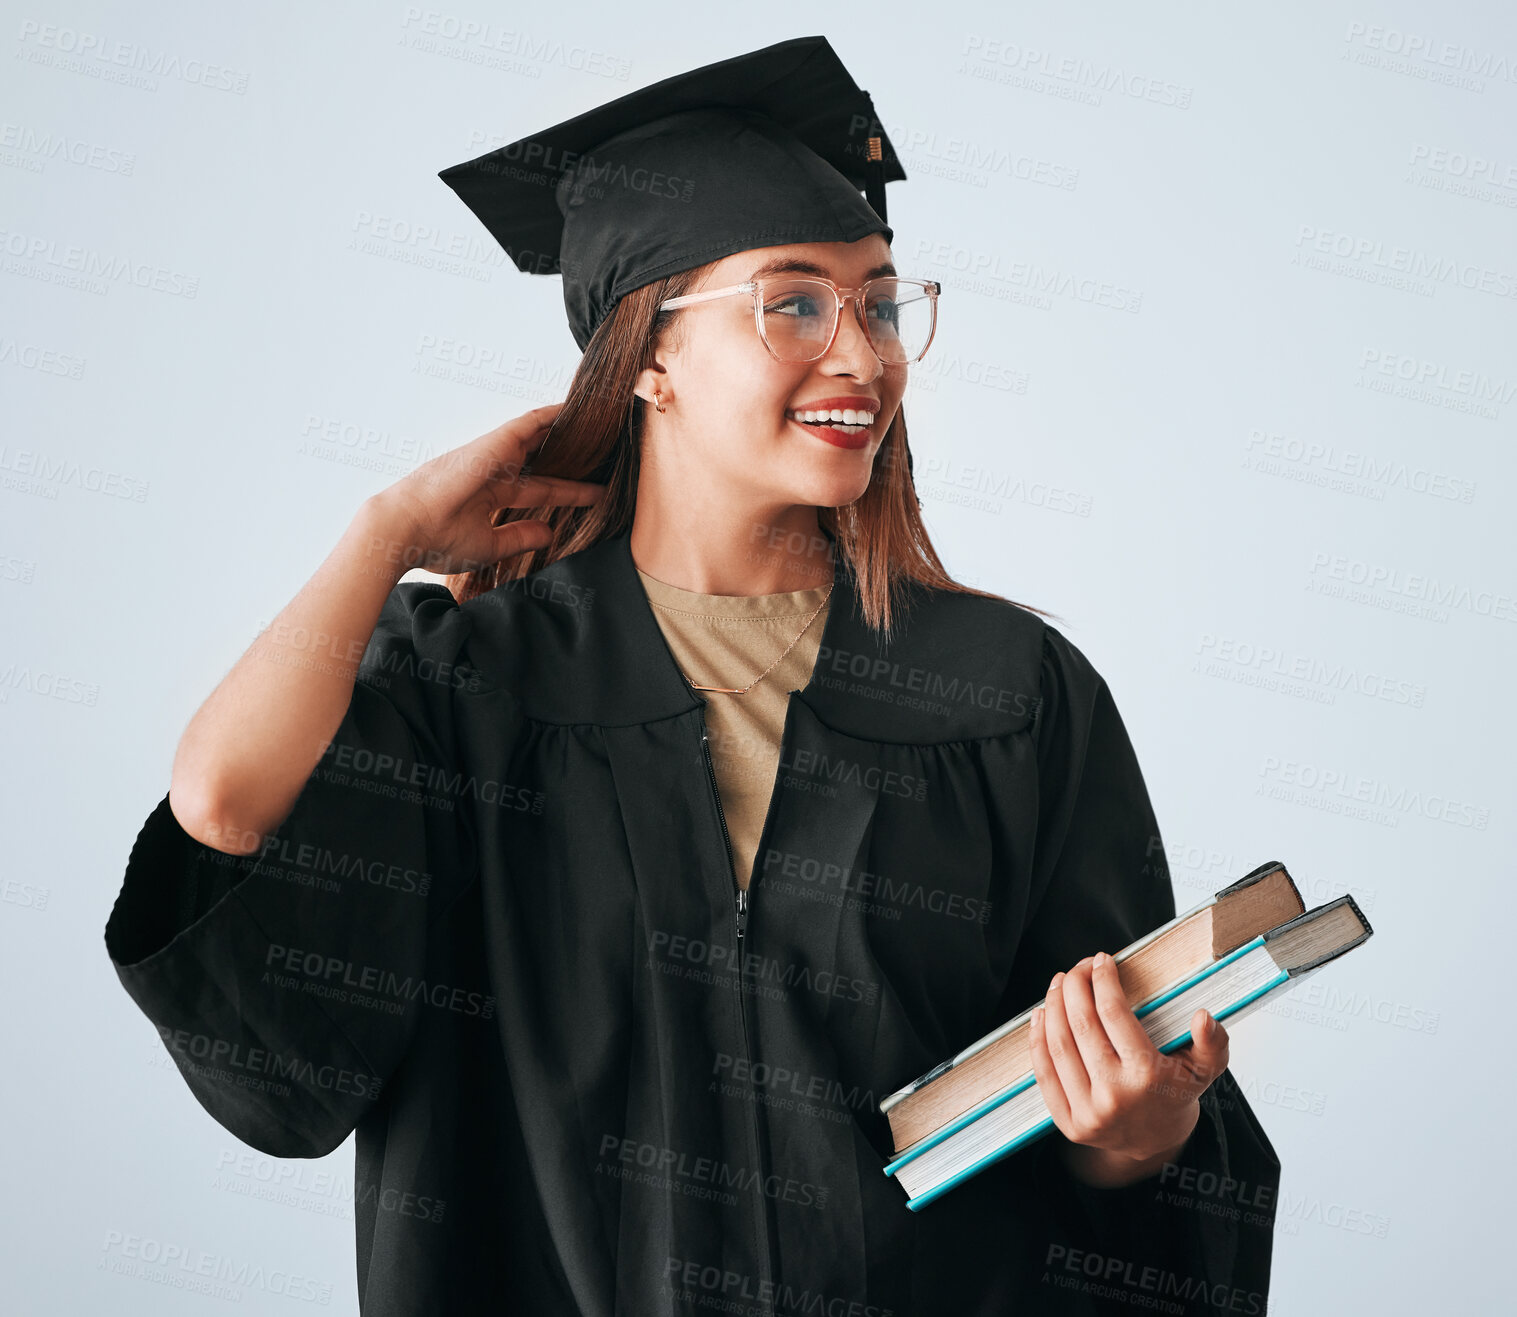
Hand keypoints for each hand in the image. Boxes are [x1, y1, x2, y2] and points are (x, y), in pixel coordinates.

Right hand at [370, 402, 603, 577]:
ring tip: (601, 423)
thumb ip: (521, 536)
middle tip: (606, 452)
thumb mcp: (490, 545)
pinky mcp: (493, 444)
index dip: (571, 492)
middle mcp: (493, 471)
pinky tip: (575, 408)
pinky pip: (529, 423)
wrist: (405, 529)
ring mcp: (492, 455)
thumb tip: (551, 532)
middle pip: (543, 459)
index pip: (541, 490)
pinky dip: (552, 414)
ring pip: (538, 436)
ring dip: (567, 430)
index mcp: (490, 496)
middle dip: (573, 457)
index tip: (599, 493)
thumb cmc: (436, 541)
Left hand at [1029, 951, 1229, 1184]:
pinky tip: (1040, 1015)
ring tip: (1058, 984)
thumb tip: (1202, 1016)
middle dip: (1075, 986)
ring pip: (1058, 1046)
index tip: (1102, 960)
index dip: (1103, 980)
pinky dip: (1037, 1040)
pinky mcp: (1068, 1124)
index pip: (1113, 1014)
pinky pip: (1044, 1074)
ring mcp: (1089, 1113)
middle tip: (1078, 968)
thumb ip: (1213, 1042)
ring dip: (1053, 1007)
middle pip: (1081, 1025)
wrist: (1156, 1141)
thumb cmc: (1176, 1092)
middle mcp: (1115, 1096)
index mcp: (1148, 1077)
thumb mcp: (1205, 1068)